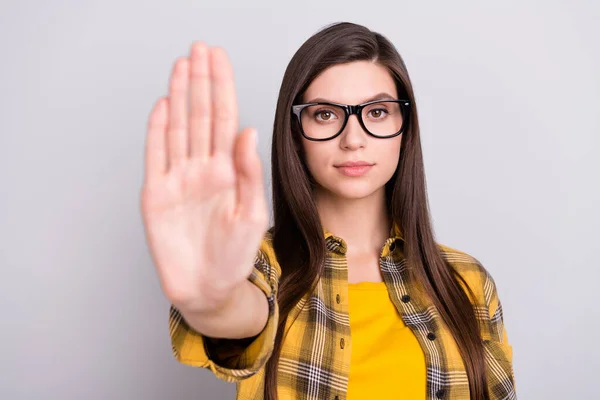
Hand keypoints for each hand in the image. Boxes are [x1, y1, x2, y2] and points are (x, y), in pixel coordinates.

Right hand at [140, 42, 268, 311]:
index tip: (219, 59)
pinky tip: (163, 106)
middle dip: (200, 81)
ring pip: (178, 128)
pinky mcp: (157, 195)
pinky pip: (156, 156)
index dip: (222, 88)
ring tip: (182, 66)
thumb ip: (248, 172)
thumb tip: (248, 130)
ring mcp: (178, 179)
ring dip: (180, 96)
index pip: (224, 119)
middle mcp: (202, 168)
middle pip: (200, 116)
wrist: (209, 289)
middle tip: (199, 48)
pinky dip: (157, 131)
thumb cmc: (235, 255)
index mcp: (228, 171)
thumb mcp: (252, 213)